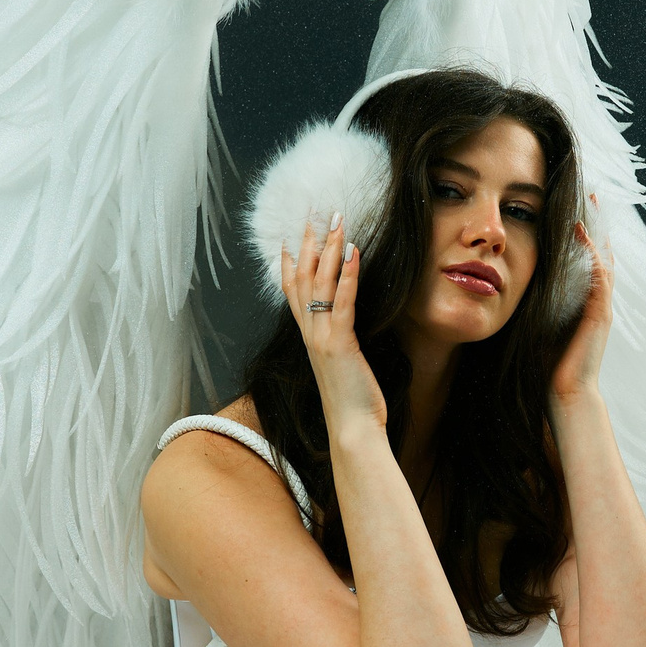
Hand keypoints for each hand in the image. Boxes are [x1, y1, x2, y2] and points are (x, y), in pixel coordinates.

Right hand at [283, 215, 386, 435]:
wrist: (352, 431)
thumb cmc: (353, 404)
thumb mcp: (342, 366)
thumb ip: (339, 345)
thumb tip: (345, 333)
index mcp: (310, 339)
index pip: (293, 295)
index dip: (290, 266)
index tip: (291, 240)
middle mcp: (310, 334)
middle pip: (304, 280)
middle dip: (310, 245)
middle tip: (315, 215)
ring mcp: (322, 338)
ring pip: (321, 285)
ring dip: (330, 250)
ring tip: (337, 222)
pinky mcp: (340, 344)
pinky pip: (343, 303)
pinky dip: (348, 276)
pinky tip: (355, 253)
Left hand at [549, 206, 612, 407]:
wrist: (561, 395)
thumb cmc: (544, 364)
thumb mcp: (534, 323)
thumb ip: (530, 302)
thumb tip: (504, 280)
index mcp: (580, 302)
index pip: (583, 260)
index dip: (580, 234)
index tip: (571, 206)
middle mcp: (595, 301)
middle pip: (599, 253)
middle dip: (594, 223)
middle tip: (590, 192)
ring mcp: (601, 307)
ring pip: (603, 259)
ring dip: (597, 230)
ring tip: (591, 202)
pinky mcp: (601, 316)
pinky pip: (599, 278)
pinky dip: (592, 254)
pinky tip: (582, 234)